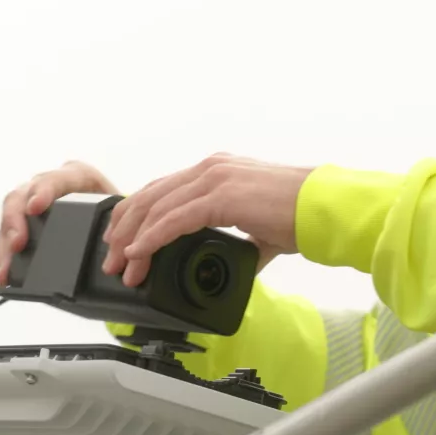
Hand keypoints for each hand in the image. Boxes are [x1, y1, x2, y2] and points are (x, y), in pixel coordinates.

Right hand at [0, 160, 118, 284]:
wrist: (117, 220)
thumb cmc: (120, 214)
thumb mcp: (120, 212)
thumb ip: (114, 221)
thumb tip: (112, 247)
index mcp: (76, 177)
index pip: (55, 179)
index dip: (43, 192)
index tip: (35, 208)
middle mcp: (48, 186)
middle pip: (21, 197)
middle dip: (16, 221)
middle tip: (17, 243)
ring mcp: (32, 202)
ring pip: (10, 218)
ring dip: (5, 245)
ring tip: (5, 269)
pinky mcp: (26, 222)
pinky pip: (8, 235)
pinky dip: (5, 255)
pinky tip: (4, 273)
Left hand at [102, 153, 311, 286]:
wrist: (324, 209)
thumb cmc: (300, 214)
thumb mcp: (257, 225)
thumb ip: (237, 240)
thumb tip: (232, 265)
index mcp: (217, 171)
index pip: (164, 190)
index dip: (137, 216)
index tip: (124, 240)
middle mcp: (211, 169)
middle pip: (150, 195)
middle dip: (124, 228)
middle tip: (111, 256)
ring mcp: (214, 179)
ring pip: (156, 207)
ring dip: (132, 239)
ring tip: (120, 264)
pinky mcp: (220, 197)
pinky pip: (173, 219)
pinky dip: (151, 238)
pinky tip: (138, 253)